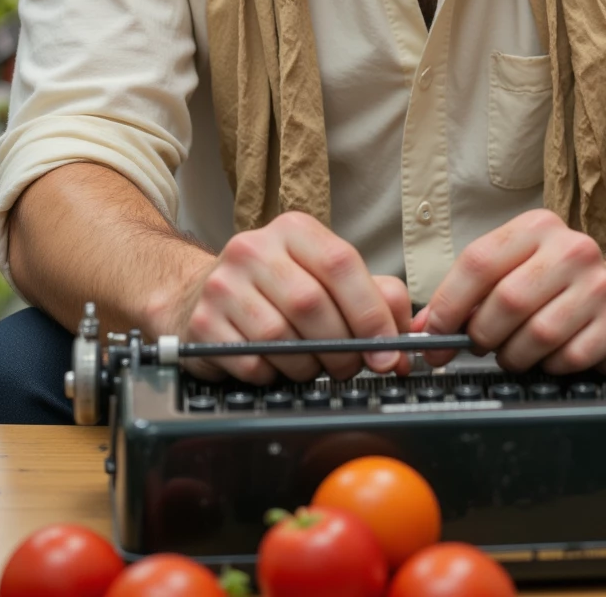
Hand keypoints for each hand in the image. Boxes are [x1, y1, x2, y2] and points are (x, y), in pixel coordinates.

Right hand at [176, 212, 411, 385]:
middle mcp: (254, 248)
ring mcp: (223, 285)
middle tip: (351, 366)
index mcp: (294, 230)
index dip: (371, 313)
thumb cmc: (276, 289)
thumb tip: (406, 338)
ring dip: (308, 365)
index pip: (341, 263)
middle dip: (342, 348)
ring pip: (281, 338)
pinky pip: (252, 362)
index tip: (388, 351)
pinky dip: (274, 375)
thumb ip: (375, 297)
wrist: (199, 295)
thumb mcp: (325, 278)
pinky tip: (275, 366)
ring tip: (312, 364)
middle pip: (312, 304)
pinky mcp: (203, 323)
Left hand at [412, 209, 605, 374]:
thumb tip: (423, 328)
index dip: (448, 304)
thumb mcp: (512, 272)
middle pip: (507, 301)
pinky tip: (550, 356)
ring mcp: (598, 285)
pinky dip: (549, 366)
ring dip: (515, 355)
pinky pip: (567, 358)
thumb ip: (468, 294)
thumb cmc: (554, 286)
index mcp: (537, 227)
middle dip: (482, 335)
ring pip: (537, 334)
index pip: (479, 262)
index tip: (433, 333)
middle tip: (479, 346)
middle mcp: (571, 248)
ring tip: (513, 352)